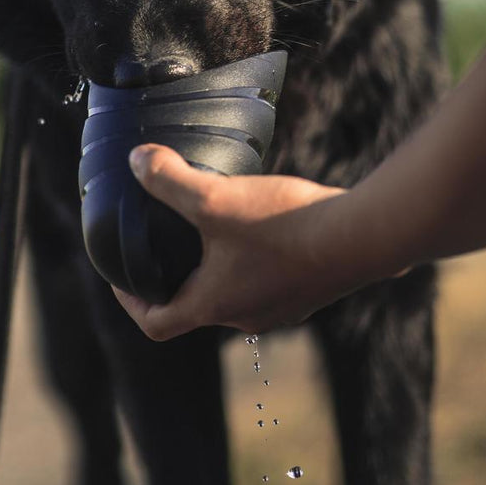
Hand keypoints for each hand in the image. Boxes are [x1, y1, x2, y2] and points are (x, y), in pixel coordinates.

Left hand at [112, 144, 348, 338]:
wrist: (363, 238)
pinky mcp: (310, 291)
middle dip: (177, 276)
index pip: (157, 323)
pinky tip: (264, 223)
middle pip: (196, 306)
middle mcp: (245, 317)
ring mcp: (282, 308)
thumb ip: (170, 180)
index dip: (130, 302)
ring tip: (214, 226)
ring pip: (236, 291)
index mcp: (213, 305)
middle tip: (166, 240)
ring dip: (219, 267)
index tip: (122, 278)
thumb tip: (135, 161)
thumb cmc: (284, 226)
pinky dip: (256, 259)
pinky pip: (271, 280)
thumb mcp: (215, 197)